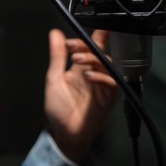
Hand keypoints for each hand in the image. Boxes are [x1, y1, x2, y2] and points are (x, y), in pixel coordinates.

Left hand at [44, 29, 117, 163]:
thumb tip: (55, 34)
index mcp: (81, 68)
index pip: (92, 46)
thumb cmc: (59, 108)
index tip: (75, 36)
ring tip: (77, 60)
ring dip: (93, 59)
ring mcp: (102, 85)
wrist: (64, 132)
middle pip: (100, 53)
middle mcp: (94, 74)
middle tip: (73, 49)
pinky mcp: (109, 97)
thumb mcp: (53, 78)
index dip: (90, 37)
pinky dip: (101, 76)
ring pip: (107, 64)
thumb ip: (57, 56)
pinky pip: (112, 82)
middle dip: (87, 47)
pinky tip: (88, 76)